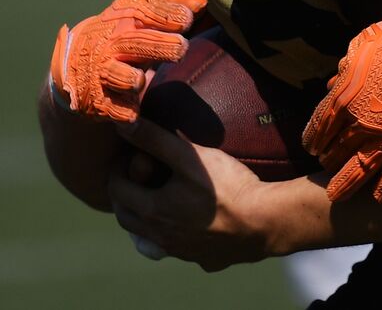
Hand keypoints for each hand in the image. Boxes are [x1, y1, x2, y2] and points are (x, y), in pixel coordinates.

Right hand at [48, 0, 206, 121]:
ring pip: (119, 76)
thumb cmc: (123, 32)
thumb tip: (202, 3)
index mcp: (127, 20)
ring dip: (131, 79)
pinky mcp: (100, 99)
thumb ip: (171, 6)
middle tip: (181, 48)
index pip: (148, 12)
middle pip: (137, 43)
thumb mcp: (140, 11)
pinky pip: (113, 108)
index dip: (170, 15)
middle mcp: (115, 45)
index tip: (188, 18)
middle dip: (160, 46)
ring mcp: (105, 72)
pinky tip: (132, 113)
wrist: (75, 59)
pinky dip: (123, 111)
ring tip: (140, 80)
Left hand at [109, 119, 276, 270]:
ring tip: (152, 203)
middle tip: (134, 178)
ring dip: (142, 221)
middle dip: (123, 196)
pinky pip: (178, 251)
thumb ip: (155, 138)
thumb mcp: (190, 157)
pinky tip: (186, 227)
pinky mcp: (203, 260)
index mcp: (153, 211)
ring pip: (147, 240)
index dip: (117, 170)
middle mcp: (161, 237)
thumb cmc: (227, 188)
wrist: (265, 223)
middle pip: (126, 218)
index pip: (116, 190)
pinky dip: (171, 238)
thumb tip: (122, 122)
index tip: (127, 157)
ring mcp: (182, 252)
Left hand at [302, 5, 381, 202]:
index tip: (311, 146)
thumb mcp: (365, 44)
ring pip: (360, 170)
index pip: (319, 125)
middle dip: (329, 159)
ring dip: (345, 184)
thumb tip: (333, 82)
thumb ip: (347, 67)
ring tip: (335, 195)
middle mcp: (362, 123)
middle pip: (337, 149)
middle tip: (326, 165)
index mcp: (345, 96)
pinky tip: (379, 200)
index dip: (313, 138)